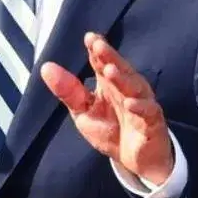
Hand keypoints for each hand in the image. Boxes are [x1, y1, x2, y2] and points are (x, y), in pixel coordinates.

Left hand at [40, 33, 173, 185]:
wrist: (134, 160)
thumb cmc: (110, 130)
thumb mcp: (84, 111)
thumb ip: (68, 91)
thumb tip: (46, 67)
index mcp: (109, 84)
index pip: (102, 62)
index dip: (96, 49)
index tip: (89, 37)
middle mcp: (127, 89)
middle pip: (120, 69)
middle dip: (110, 56)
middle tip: (98, 45)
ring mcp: (141, 104)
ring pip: (134, 87)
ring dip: (122, 79)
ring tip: (109, 70)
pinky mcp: (151, 123)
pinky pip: (148, 113)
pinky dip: (141, 107)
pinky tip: (131, 103)